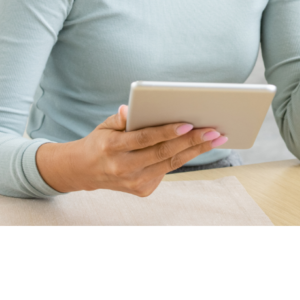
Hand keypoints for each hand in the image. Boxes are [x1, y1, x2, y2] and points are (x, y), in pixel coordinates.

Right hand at [36, 105, 227, 195]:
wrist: (83, 171)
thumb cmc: (101, 141)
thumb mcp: (105, 125)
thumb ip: (120, 118)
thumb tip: (128, 108)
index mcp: (113, 148)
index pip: (145, 139)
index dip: (167, 132)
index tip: (189, 123)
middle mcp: (123, 168)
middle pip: (164, 153)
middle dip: (192, 141)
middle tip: (214, 130)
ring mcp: (133, 183)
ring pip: (170, 164)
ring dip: (196, 150)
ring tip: (216, 138)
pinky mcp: (142, 190)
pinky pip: (167, 171)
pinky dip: (183, 158)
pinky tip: (199, 147)